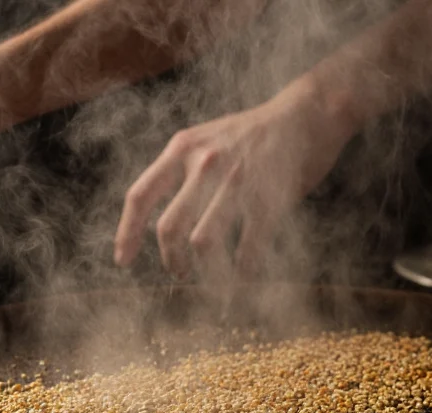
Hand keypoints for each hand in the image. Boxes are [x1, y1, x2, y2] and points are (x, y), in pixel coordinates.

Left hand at [113, 83, 355, 279]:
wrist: (307, 114)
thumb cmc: (254, 133)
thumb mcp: (206, 138)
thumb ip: (182, 168)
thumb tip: (161, 216)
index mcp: (182, 148)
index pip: (140, 196)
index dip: (127, 233)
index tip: (123, 260)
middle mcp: (204, 164)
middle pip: (169, 228)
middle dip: (171, 261)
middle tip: (178, 272)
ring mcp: (237, 182)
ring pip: (203, 243)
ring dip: (204, 272)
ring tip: (211, 280)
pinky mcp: (268, 199)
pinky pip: (247, 248)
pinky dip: (242, 271)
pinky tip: (243, 276)